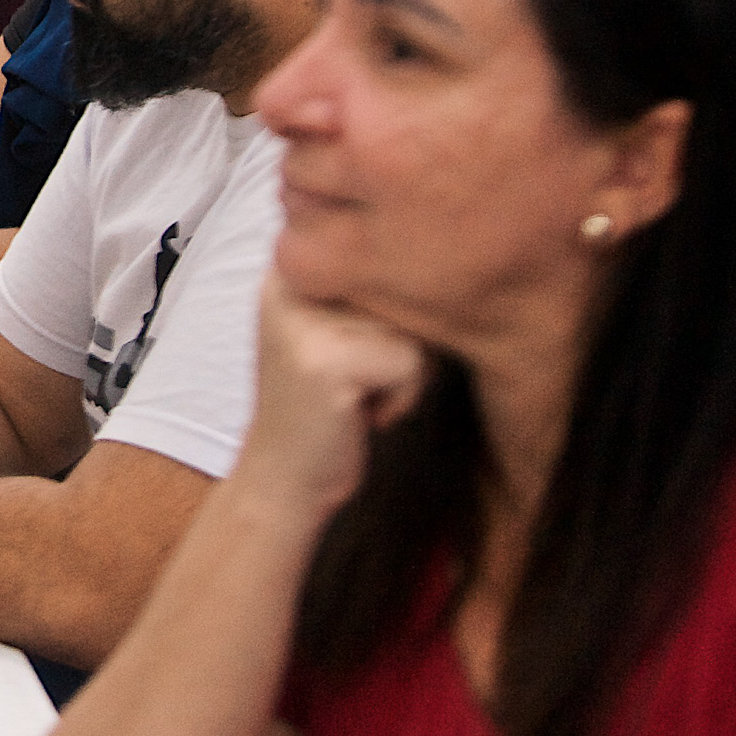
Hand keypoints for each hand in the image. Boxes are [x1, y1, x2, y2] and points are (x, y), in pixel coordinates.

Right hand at [235, 272, 429, 520]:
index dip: (392, 316)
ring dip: (403, 373)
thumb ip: (371, 288)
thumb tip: (450, 267)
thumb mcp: (336, 325)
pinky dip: (403, 398)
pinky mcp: (328, 361)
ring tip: (356, 395)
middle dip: (398, 345)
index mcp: (290, 263)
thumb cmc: (324, 402)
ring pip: (412, 328)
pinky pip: (413, 364)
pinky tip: (359, 414)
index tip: (354, 352)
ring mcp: (304, 319)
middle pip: (402, 293)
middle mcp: (289, 279)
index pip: (386, 260)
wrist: (284, 475)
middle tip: (354, 378)